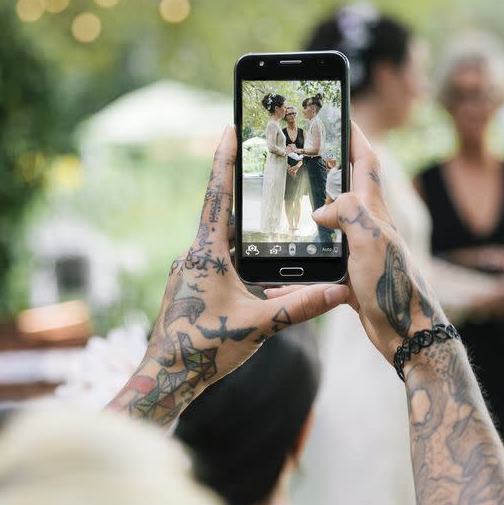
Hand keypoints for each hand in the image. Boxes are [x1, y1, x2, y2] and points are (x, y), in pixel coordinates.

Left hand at [108, 126, 348, 424]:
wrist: (165, 376)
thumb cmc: (204, 349)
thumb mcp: (258, 326)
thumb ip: (299, 307)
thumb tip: (337, 292)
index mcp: (206, 255)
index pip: (218, 198)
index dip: (224, 161)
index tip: (229, 128)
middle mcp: (194, 256)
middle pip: (220, 213)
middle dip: (240, 187)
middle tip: (259, 159)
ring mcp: (190, 271)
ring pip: (219, 238)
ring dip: (240, 223)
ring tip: (264, 208)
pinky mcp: (191, 285)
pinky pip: (216, 258)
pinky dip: (235, 251)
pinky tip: (252, 261)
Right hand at [267, 122, 446, 362]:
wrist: (407, 334)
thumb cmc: (394, 287)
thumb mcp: (371, 241)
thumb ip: (348, 213)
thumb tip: (321, 211)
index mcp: (375, 213)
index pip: (366, 163)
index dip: (354, 136)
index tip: (341, 113)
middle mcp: (370, 228)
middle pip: (347, 189)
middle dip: (328, 168)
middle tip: (304, 154)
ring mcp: (362, 252)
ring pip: (334, 225)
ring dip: (314, 212)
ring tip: (290, 203)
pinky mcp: (354, 277)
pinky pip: (326, 261)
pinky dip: (308, 260)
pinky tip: (291, 266)